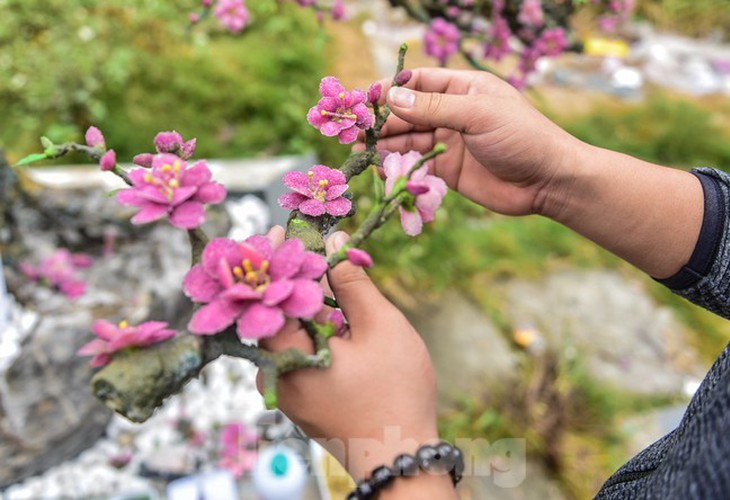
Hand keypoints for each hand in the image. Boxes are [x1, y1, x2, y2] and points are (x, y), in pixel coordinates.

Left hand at [259, 230, 438, 480]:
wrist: (399, 459)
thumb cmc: (395, 392)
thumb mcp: (380, 328)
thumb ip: (351, 284)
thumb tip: (333, 246)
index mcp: (287, 356)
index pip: (267, 295)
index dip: (274, 260)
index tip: (282, 230)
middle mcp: (275, 375)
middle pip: (276, 313)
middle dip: (294, 280)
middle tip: (314, 251)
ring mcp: (286, 389)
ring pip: (289, 333)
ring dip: (307, 306)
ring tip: (331, 282)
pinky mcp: (299, 398)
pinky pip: (297, 353)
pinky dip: (313, 330)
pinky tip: (338, 319)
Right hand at [376, 67, 582, 216]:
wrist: (547, 181)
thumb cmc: (522, 137)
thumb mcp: (477, 114)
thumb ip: (433, 107)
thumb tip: (391, 97)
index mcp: (463, 89)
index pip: (419, 82)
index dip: (391, 88)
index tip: (365, 98)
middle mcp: (453, 113)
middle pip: (408, 112)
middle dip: (381, 120)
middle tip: (354, 129)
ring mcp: (448, 142)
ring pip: (408, 139)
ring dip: (384, 143)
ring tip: (358, 149)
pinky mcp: (447, 171)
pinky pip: (416, 164)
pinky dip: (397, 166)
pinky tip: (379, 167)